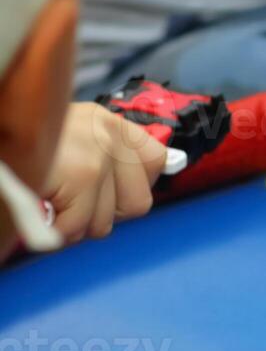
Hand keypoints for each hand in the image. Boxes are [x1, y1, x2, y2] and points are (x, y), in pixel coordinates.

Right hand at [43, 102, 166, 243]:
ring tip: (47, 200)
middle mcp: (108, 130)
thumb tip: (158, 178)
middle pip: (137, 205)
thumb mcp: (69, 145)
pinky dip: (52, 230)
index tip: (106, 189)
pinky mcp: (83, 172)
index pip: (156, 160)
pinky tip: (38, 207)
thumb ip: (107, 165)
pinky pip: (77, 227)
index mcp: (107, 121)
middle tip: (67, 199)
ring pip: (104, 223)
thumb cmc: (21, 150)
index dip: (130, 186)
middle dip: (100, 214)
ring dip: (72, 224)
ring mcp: (98, 150)